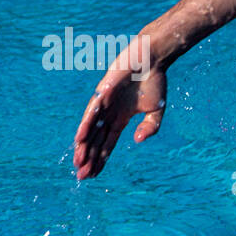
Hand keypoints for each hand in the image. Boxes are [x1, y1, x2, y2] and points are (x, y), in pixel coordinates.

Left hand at [73, 55, 167, 178]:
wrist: (152, 59)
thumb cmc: (154, 81)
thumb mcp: (157, 111)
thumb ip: (150, 128)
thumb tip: (137, 140)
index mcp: (121, 118)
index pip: (108, 143)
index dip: (101, 159)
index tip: (94, 175)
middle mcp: (109, 113)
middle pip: (96, 140)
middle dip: (89, 158)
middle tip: (82, 176)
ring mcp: (104, 104)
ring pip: (91, 129)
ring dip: (84, 146)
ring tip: (78, 163)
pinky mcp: (103, 93)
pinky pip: (92, 112)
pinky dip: (85, 126)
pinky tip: (80, 139)